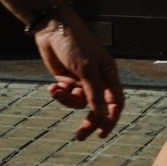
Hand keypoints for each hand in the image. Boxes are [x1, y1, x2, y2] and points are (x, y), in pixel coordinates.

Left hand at [34, 13, 124, 139]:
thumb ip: (94, 93)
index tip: (102, 133)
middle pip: (97, 107)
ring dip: (66, 100)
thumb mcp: (86, 69)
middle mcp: (97, 79)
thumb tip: (101, 115)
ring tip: (56, 90)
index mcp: (108, 74)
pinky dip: (58, 93)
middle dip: (88, 121)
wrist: (52, 29)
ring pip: (78, 102)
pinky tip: (51, 87)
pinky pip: (65, 95)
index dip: (111, 118)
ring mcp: (81, 80)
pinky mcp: (66, 80)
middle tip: (80, 136)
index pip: (115, 102)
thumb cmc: (75, 44)